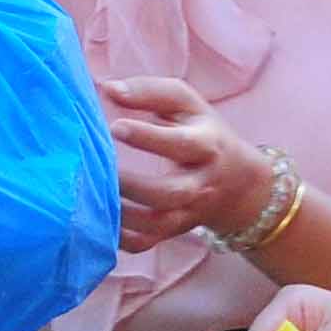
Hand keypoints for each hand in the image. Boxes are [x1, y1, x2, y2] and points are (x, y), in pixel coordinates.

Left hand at [104, 77, 271, 250]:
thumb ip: (150, 91)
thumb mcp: (189, 105)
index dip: (147, 137)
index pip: (180, 144)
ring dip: (120, 213)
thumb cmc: (204, 133)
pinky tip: (98, 220)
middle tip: (100, 168)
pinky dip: (119, 238)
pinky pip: (144, 243)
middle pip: (167, 193)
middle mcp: (199, 185)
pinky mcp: (172, 232)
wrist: (239, 183)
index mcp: (206, 146)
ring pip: (155, 224)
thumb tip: (107, 87)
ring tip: (92, 192)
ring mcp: (186, 213)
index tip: (115, 126)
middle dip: (131, 184)